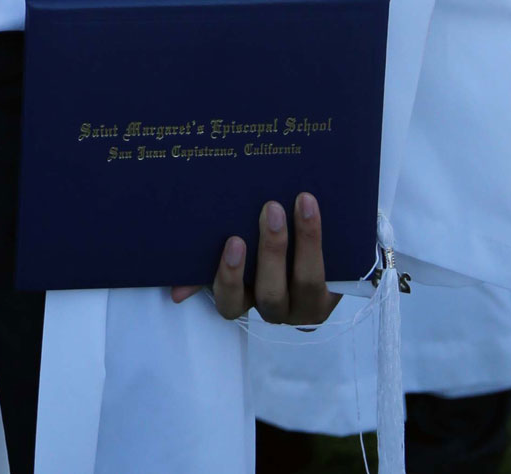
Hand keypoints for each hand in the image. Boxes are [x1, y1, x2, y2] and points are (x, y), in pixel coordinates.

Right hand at [171, 194, 339, 323]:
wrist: (313, 254)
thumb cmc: (258, 252)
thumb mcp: (233, 260)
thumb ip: (203, 274)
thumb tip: (175, 292)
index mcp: (246, 300)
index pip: (230, 303)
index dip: (232, 277)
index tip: (234, 240)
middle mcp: (276, 309)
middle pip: (271, 293)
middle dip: (272, 251)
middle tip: (271, 208)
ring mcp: (307, 304)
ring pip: (307, 283)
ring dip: (306, 241)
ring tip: (304, 201)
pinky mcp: (335, 293)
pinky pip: (334, 272)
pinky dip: (327, 241)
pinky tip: (321, 212)